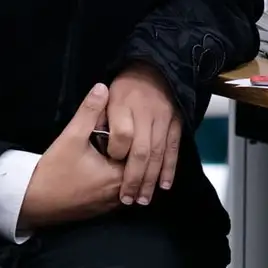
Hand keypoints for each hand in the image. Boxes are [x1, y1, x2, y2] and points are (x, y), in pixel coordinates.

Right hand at [17, 83, 121, 231]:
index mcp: (118, 177)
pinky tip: (99, 168)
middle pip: (134, 168)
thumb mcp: (72, 136)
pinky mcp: (101, 211)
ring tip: (106, 151)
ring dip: (120, 167)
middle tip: (113, 137)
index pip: (139, 154)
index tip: (120, 126)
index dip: (131, 138)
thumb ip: (89, 112)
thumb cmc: (53, 170)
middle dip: (127, 152)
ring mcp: (110, 206)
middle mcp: (119, 195)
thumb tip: (103, 87)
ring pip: (126, 181)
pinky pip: (116, 192)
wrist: (31, 202)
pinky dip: (113, 180)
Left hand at [106, 62, 180, 205]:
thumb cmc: (124, 87)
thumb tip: (92, 142)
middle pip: (141, 150)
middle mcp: (146, 113)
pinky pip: (173, 149)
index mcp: (124, 104)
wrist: (153, 69)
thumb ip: (96, 117)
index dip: (116, 151)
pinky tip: (164, 185)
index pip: (122, 134)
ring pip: (158, 154)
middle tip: (128, 199)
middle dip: (134, 178)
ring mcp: (163, 118)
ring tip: (143, 199)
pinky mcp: (176, 123)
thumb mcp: (105, 98)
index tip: (110, 163)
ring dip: (151, 179)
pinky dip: (169, 168)